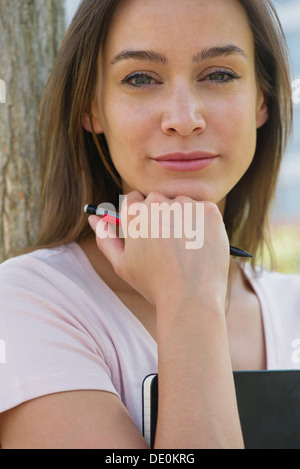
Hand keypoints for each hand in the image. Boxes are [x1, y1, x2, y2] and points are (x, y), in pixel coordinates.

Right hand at [89, 191, 229, 310]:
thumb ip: (105, 238)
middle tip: (168, 245)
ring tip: (185, 249)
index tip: (149, 231)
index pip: (134, 199)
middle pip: (158, 200)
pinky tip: (200, 245)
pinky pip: (204, 210)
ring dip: (183, 219)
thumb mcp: (122, 264)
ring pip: (182, 204)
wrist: (190, 299)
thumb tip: (94, 219)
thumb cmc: (154, 285)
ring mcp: (186, 205)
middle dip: (161, 216)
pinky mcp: (209, 211)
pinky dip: (203, 224)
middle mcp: (158, 203)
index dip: (142, 216)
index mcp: (134, 213)